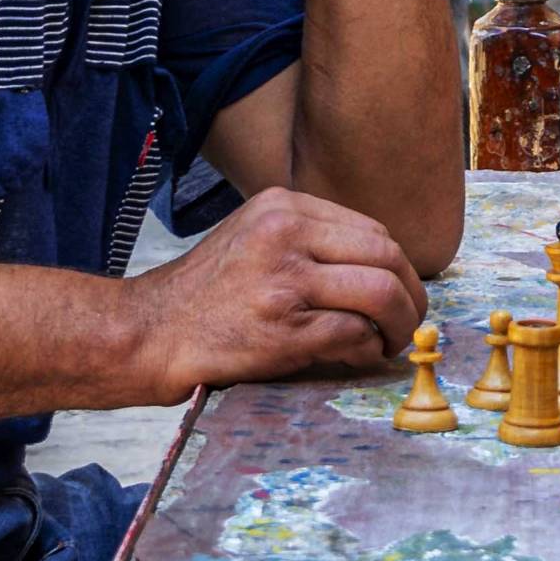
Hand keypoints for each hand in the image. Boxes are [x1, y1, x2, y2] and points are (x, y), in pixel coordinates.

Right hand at [122, 186, 427, 400]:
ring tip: (394, 340)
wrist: (147, 334)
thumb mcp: (254, 237)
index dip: (396, 264)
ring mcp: (285, 281)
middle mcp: (287, 234)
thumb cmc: (204, 293)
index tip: (400, 287)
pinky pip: (353, 333)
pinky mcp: (283, 328)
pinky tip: (362, 355)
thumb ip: (309, 238)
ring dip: (400, 322)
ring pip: (380, 293)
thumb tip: (378, 266)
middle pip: (386, 255)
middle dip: (410, 291)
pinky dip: (368, 347)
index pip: (371, 229)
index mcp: (283, 206)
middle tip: (411, 318)